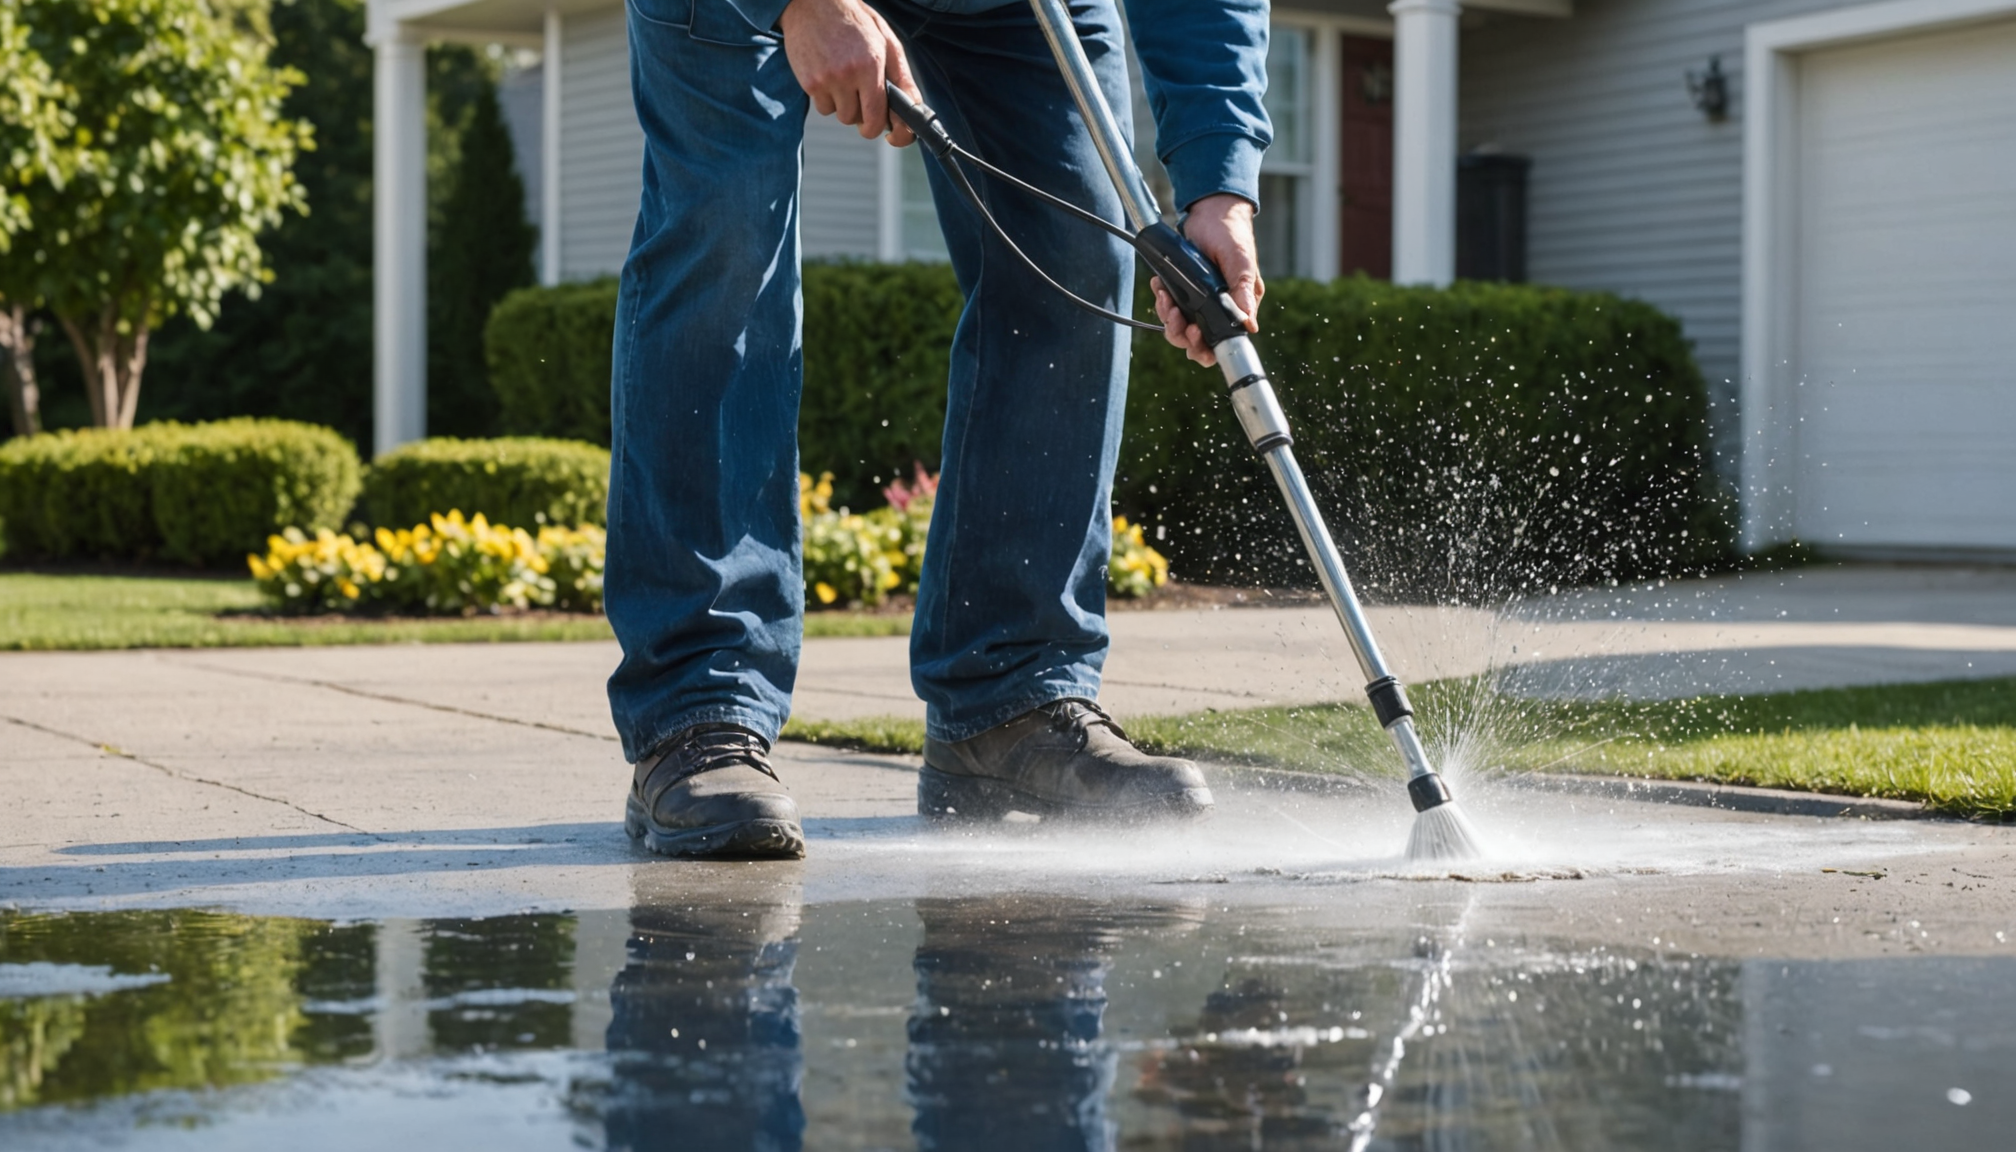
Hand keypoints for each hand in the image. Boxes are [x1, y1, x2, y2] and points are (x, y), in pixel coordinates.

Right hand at [779, 0, 920, 146]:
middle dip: (863, 114)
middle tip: (863, 94)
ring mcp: (825, 79)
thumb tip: (914, 108)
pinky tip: (830, 75)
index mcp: (871, 65)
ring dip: (845, 105)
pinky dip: (828, 98)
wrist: (813, 3)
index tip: (887, 132)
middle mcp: (847, 74)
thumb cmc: (854, 23)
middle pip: (857, 121)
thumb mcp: (886, 43)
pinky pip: (823, 108)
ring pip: (840, 116)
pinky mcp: (808, 82)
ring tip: (845, 78)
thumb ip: (902, 77)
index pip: (877, 117)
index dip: (881, 128)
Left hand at [1151, 193, 1262, 366]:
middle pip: (1197, 341)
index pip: (1223, 341)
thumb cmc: (1232, 234)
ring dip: (1168, 315)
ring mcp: (1200, 302)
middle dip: (1181, 333)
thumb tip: (1249, 324)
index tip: (1194, 333)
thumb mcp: (1240, 261)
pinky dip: (1162, 300)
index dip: (1206, 347)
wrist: (1211, 211)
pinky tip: (1159, 285)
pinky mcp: (1185, 292)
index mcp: (1239, 306)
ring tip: (1164, 294)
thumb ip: (1243, 290)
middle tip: (1174, 313)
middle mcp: (1220, 309)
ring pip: (1179, 327)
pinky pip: (1169, 308)